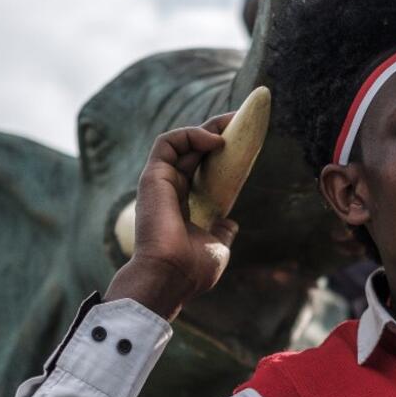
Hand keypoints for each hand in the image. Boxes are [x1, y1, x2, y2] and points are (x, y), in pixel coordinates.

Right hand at [104, 113, 238, 319]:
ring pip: (179, 141)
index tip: (242, 139)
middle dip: (215, 130)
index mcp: (183, 206)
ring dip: (205, 127)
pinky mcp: (153, 176)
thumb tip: (230, 224)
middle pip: (192, 150)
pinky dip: (190, 135)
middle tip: (239, 119)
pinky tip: (213, 141)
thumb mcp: (215, 247)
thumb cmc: (192, 270)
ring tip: (230, 123)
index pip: (201, 168)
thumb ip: (221, 232)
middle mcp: (170, 191)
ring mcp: (160, 182)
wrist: (171, 277)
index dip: (219, 152)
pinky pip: (168, 143)